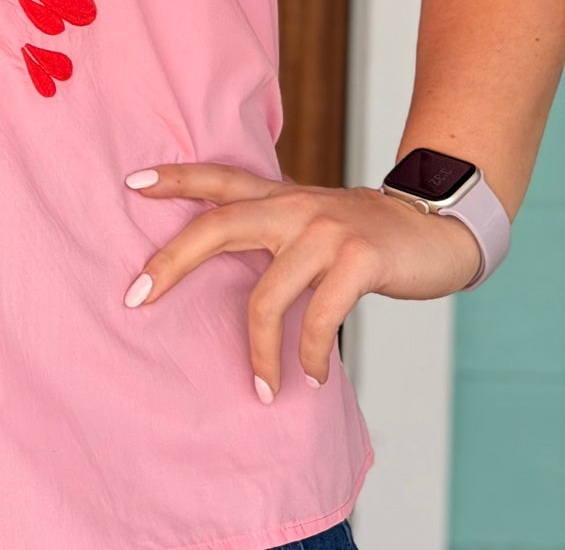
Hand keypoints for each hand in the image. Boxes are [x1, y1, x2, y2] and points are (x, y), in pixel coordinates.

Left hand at [119, 162, 482, 401]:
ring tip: (262, 388)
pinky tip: (314, 378)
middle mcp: (294, 206)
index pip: (217, 178)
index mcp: (279, 196)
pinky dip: (311, 356)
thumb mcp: (310, 221)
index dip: (174, 178)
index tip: (131, 184)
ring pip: (268, 294)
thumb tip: (216, 267)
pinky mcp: (359, 259)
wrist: (435, 228)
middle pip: (218, 225)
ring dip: (260, 351)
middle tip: (137, 296)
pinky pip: (319, 318)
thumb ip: (270, 232)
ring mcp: (326, 231)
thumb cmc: (362, 235)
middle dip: (172, 261)